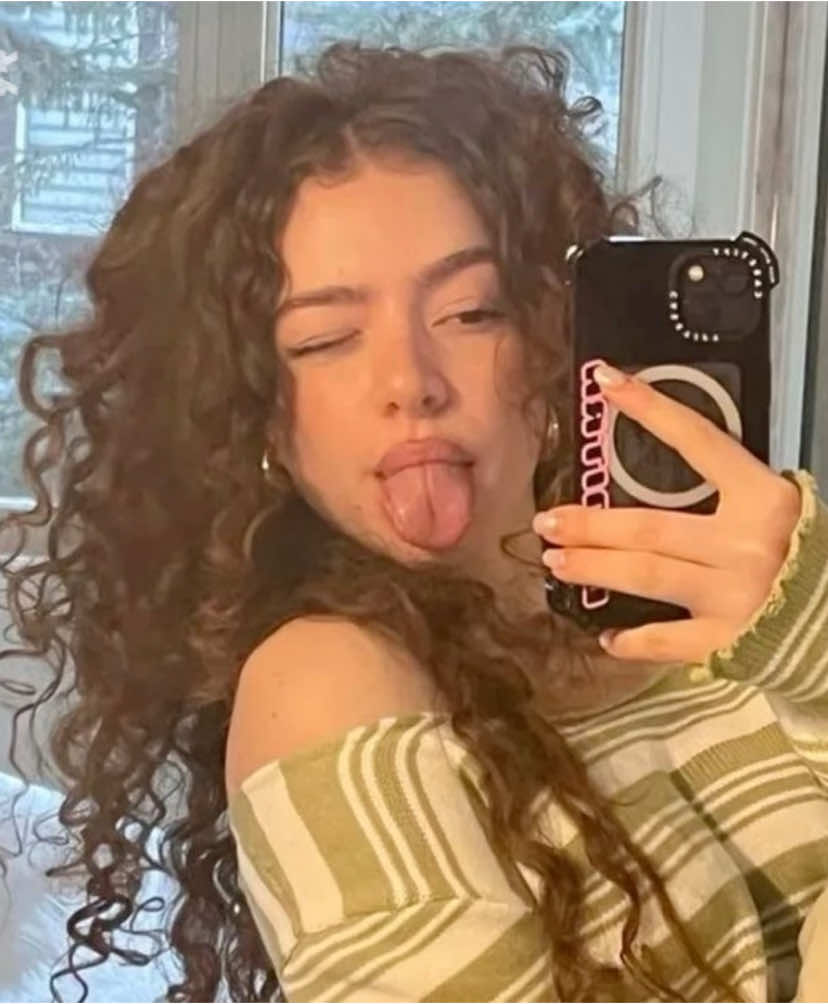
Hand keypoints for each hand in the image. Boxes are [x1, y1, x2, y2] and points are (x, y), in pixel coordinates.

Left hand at [531, 362, 801, 664]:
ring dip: (595, 567)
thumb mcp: (773, 507)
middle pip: (650, 526)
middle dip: (591, 523)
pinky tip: (605, 638)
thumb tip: (663, 456)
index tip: (604, 382)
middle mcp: (746, 543)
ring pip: (647, 574)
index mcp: (762, 498)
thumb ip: (727, 489)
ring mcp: (736, 595)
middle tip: (548, 521)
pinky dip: (633, 642)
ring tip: (556, 560)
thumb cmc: (804, 554)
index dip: (649, 408)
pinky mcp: (728, 641)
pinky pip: (668, 641)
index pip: (696, 440)